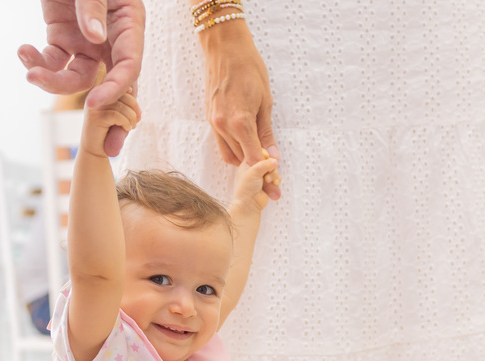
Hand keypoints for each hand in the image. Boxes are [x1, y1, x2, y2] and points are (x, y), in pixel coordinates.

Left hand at [21, 0, 145, 155]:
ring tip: (30, 71)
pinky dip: (36, 62)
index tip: (94, 104)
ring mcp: (86, 41)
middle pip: (112, 84)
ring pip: (75, 78)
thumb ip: (93, 7)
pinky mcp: (62, 38)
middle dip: (108, 117)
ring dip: (52, 82)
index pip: (129, 64)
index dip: (116, 88)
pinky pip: (52, 61)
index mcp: (129, 24)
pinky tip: (23, 52)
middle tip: (107, 148)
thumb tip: (94, 39)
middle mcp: (111, 39)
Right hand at [81, 92, 141, 158]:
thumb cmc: (110, 131)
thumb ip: (124, 101)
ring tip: (131, 126)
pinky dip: (126, 122)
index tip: (137, 113)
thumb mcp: (120, 113)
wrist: (95, 150)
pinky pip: (117, 115)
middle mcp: (94, 96)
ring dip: (131, 117)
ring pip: (121, 106)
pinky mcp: (95, 117)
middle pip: (122, 93)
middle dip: (134, 108)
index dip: (132, 100)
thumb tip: (130, 88)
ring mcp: (94, 106)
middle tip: (137, 120)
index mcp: (100, 92)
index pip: (120, 87)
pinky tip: (126, 128)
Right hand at [199, 22, 280, 199]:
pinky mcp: (210, 119)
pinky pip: (222, 144)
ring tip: (260, 163)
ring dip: (245, 161)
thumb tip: (273, 156)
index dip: (265, 175)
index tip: (275, 187)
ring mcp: (214, 123)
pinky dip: (235, 150)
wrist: (224, 48)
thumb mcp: (265, 101)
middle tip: (272, 181)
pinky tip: (247, 147)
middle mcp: (223, 126)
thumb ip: (266, 132)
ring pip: (230, 156)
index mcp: (240, 122)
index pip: (253, 160)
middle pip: (241, 162)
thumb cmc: (249, 68)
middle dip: (257, 173)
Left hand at [232, 151, 278, 214]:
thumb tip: (274, 160)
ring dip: (274, 174)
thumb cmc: (246, 189)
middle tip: (266, 175)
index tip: (265, 160)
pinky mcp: (267, 183)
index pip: (258, 152)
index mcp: (247, 162)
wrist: (248, 205)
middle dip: (270, 167)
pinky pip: (276, 177)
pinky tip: (274, 183)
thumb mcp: (253, 172)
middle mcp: (254, 168)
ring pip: (273, 169)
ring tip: (268, 181)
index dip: (264, 155)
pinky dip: (276, 180)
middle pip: (269, 160)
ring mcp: (261, 175)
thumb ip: (265, 164)